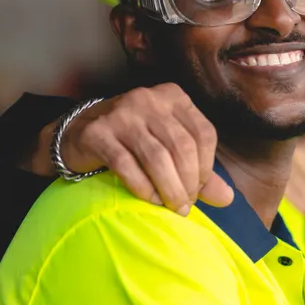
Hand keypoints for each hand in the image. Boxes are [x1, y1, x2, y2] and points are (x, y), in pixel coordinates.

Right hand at [33, 84, 233, 213]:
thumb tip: (227, 198)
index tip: (200, 190)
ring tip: (171, 208)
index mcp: (173, 96)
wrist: (77, 133)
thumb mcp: (169, 147)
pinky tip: (149, 200)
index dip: (207, 167)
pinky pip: (126, 165)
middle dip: (188, 182)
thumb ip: (199, 170)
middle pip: (182, 147)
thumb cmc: (133, 141)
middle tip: (185, 205)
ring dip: (168, 189)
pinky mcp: (97, 132)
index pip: (204, 133)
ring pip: (157, 157)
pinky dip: (142, 187)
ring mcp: (121, 113)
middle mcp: (148, 99)